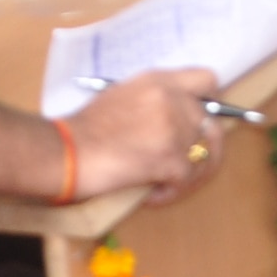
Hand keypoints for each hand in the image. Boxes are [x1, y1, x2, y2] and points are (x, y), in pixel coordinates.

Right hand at [62, 67, 220, 204]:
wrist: (63, 151)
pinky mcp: (171, 158)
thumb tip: (175, 119)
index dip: (213, 103)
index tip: (203, 121)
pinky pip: (187, 180)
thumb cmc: (83, 129)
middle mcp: (173, 99)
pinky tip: (152, 196)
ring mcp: (175, 129)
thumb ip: (153, 101)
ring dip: (189, 177)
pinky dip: (171, 193)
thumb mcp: (121, 96)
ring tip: (167, 186)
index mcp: (159, 81)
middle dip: (201, 151)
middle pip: (212, 127)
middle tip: (183, 167)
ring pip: (205, 157)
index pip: (208, 81)